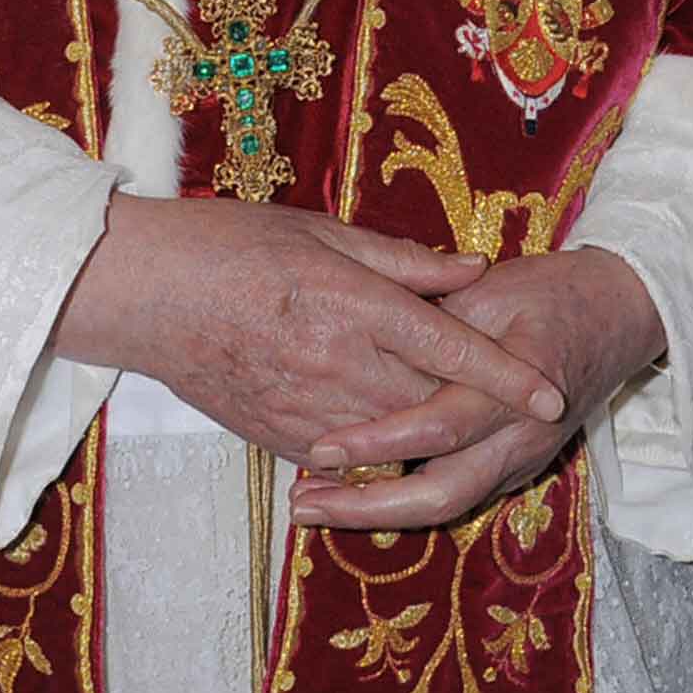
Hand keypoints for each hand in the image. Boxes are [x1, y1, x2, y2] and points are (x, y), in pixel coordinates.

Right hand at [47, 194, 565, 457]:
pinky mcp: (277, 436)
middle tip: (514, 394)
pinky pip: (346, 460)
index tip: (551, 395)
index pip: (449, 347)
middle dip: (475, 403)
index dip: (506, 375)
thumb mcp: (322, 232)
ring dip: (429, 432)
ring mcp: (306, 408)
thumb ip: (403, 261)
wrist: (141, 294)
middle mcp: (337, 364)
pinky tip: (387, 433)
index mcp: (352, 304)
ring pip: (395, 441)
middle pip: (432, 401)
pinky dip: (376, 451)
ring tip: (456, 418)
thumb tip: (473, 270)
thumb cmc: (230, 246)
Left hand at [284, 247, 667, 531]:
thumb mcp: (493, 290)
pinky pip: (454, 494)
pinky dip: (403, 500)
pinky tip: (354, 491)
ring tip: (313, 503)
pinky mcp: (513, 468)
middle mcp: (521, 439)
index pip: (439, 429)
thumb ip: (437, 318)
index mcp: (518, 389)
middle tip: (304, 502)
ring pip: (446, 506)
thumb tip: (367, 339)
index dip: (378, 444)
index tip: (321, 449)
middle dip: (367, 508)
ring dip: (378, 512)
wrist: (622, 315)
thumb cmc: (552, 293)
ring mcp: (521, 461)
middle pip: (441, 496)